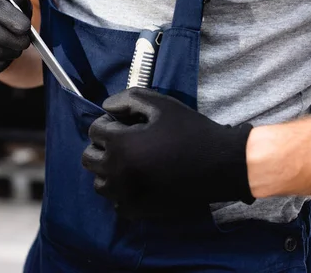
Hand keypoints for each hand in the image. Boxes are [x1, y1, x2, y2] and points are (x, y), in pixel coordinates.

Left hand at [81, 88, 254, 217]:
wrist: (221, 165)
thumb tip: (106, 107)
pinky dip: (122, 191)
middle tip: (125, 142)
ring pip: (100, 183)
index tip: (126, 124)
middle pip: (89, 158)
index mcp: (121, 145)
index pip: (94, 131)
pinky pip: (116, 202)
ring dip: (109, 170)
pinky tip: (140, 180)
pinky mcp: (139, 210)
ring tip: (131, 162)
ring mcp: (127, 195)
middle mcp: (118, 172)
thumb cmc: (190, 131)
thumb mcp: (161, 105)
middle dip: (102, 147)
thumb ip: (128, 99)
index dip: (109, 123)